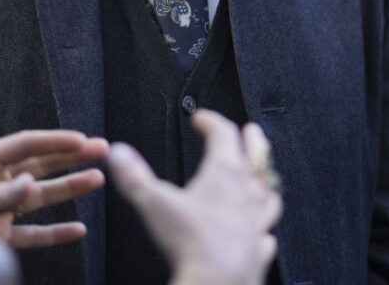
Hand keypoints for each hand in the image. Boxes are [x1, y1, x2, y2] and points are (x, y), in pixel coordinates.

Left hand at [0, 129, 107, 247]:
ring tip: (99, 179)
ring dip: (69, 188)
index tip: (82, 141)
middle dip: (70, 157)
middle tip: (101, 149)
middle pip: (39, 164)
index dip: (55, 142)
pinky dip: (55, 233)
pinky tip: (78, 230)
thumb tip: (31, 185)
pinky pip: (32, 234)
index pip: (25, 145)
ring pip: (41, 196)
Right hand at [109, 111, 282, 284]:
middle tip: (251, 130)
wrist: (216, 280)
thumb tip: (118, 154)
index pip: (223, 134)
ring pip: (269, 194)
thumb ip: (134, 176)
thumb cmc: (191, 242)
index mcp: (224, 174)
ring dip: (266, 182)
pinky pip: (266, 234)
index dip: (211, 121)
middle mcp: (247, 194)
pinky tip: (262, 232)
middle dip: (252, 141)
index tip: (201, 118)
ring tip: (265, 178)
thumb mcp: (154, 202)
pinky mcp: (257, 249)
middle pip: (257, 157)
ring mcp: (256, 222)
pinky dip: (264, 229)